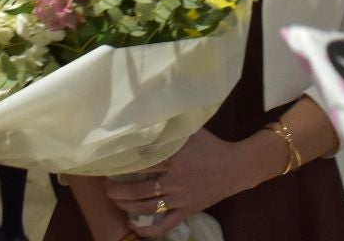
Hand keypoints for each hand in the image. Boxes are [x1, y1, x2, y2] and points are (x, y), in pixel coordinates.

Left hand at [104, 129, 249, 237]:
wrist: (236, 168)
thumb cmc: (212, 146)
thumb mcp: (193, 131)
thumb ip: (172, 126)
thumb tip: (150, 114)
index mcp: (175, 158)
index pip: (142, 163)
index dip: (123, 165)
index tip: (109, 163)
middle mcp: (175, 181)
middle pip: (138, 189)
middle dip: (117, 189)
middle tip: (106, 185)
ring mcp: (180, 199)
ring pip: (146, 208)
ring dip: (126, 206)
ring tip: (115, 200)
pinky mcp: (186, 211)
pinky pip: (164, 225)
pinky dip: (148, 229)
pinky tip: (134, 226)